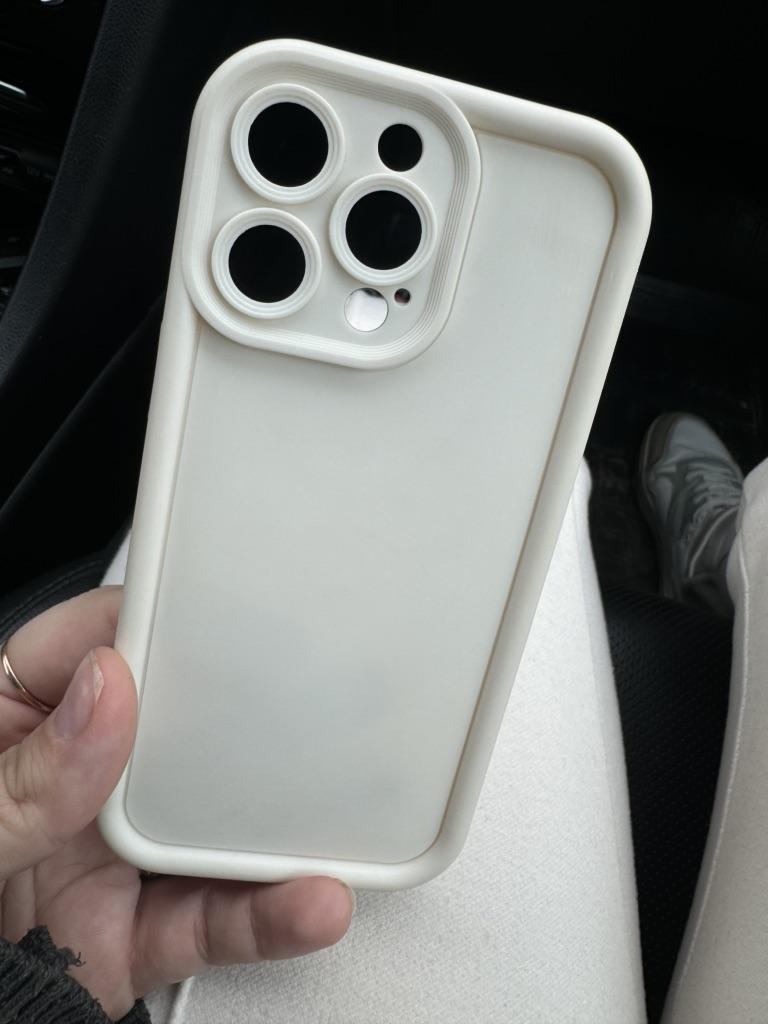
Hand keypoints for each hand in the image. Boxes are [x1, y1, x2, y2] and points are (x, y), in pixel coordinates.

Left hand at [0, 587, 353, 1019]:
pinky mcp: (151, 930)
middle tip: (297, 705)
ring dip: (283, 823)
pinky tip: (309, 902)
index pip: (94, 650)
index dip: (155, 620)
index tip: (214, 609)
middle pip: (179, 727)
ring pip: (218, 825)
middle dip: (245, 711)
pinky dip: (270, 915)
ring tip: (327, 823)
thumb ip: (25, 777)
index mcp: (24, 729)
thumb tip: (101, 695)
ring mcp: (124, 858)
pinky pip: (220, 919)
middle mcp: (85, 785)